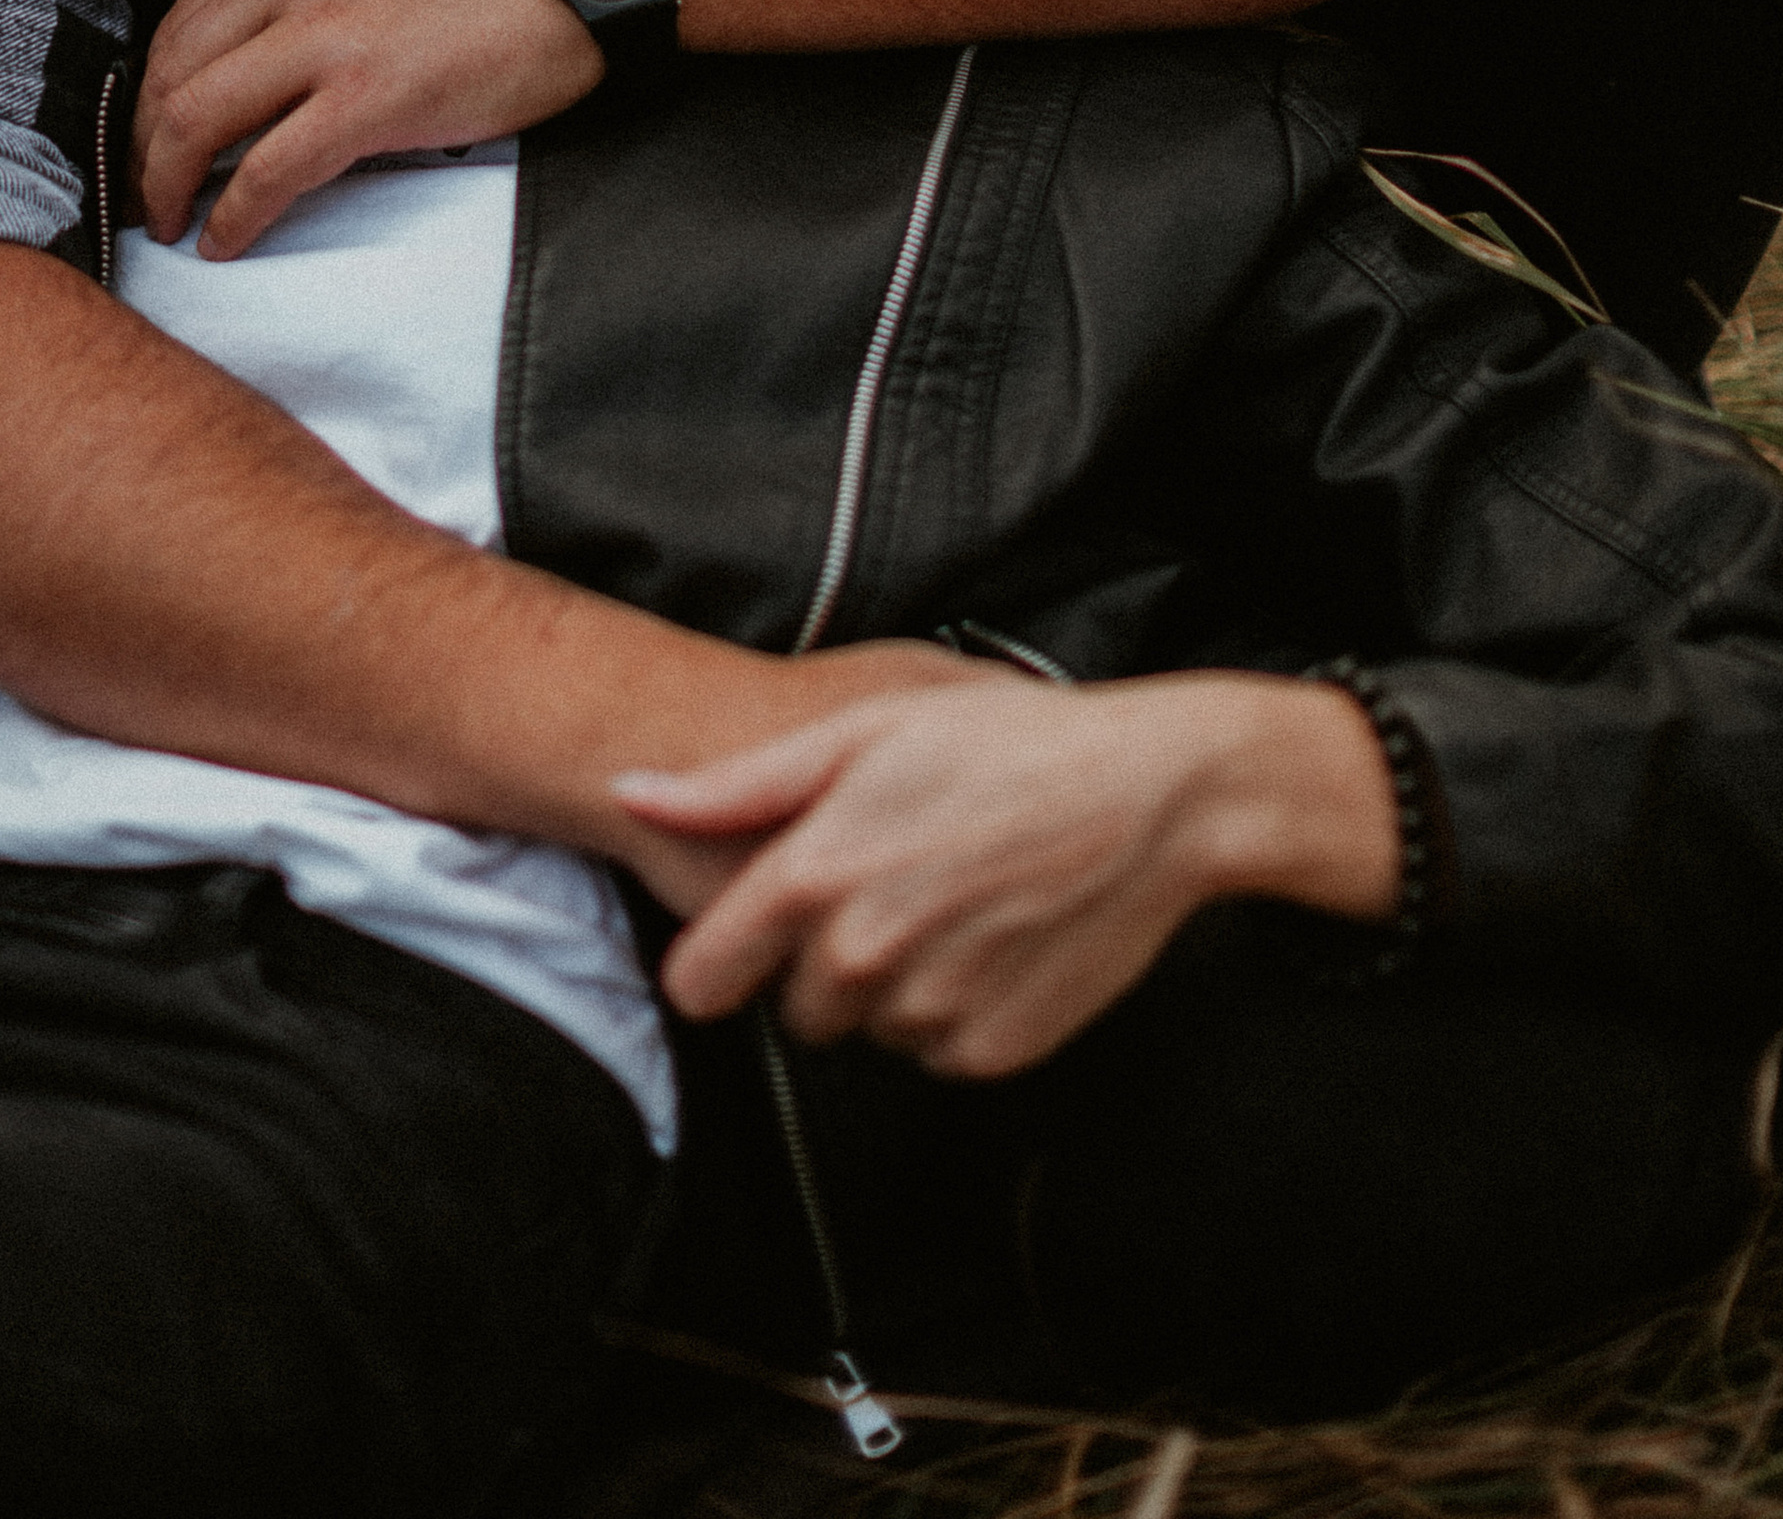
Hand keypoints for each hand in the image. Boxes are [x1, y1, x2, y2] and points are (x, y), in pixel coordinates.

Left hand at [132, 0, 600, 254]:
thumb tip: (235, 73)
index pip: (173, 29)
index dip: (146, 100)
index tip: (147, 143)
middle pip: (169, 79)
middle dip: (141, 150)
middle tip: (145, 196)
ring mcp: (324, 38)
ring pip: (196, 124)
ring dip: (167, 186)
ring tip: (170, 223)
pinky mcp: (367, 99)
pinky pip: (267, 173)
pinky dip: (232, 217)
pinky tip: (224, 241)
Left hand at [615, 670, 1396, 1079]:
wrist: (1150, 796)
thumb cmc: (1005, 746)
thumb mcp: (861, 731)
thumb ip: (736, 784)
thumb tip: (632, 794)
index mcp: (815, 876)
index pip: (701, 982)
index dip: (717, 963)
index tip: (743, 946)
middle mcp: (862, 955)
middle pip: (794, 1009)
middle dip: (823, 963)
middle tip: (890, 886)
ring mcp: (929, 1010)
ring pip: (871, 1030)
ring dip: (894, 985)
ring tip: (951, 899)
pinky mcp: (992, 1050)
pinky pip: (939, 1050)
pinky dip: (957, 1008)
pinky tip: (993, 938)